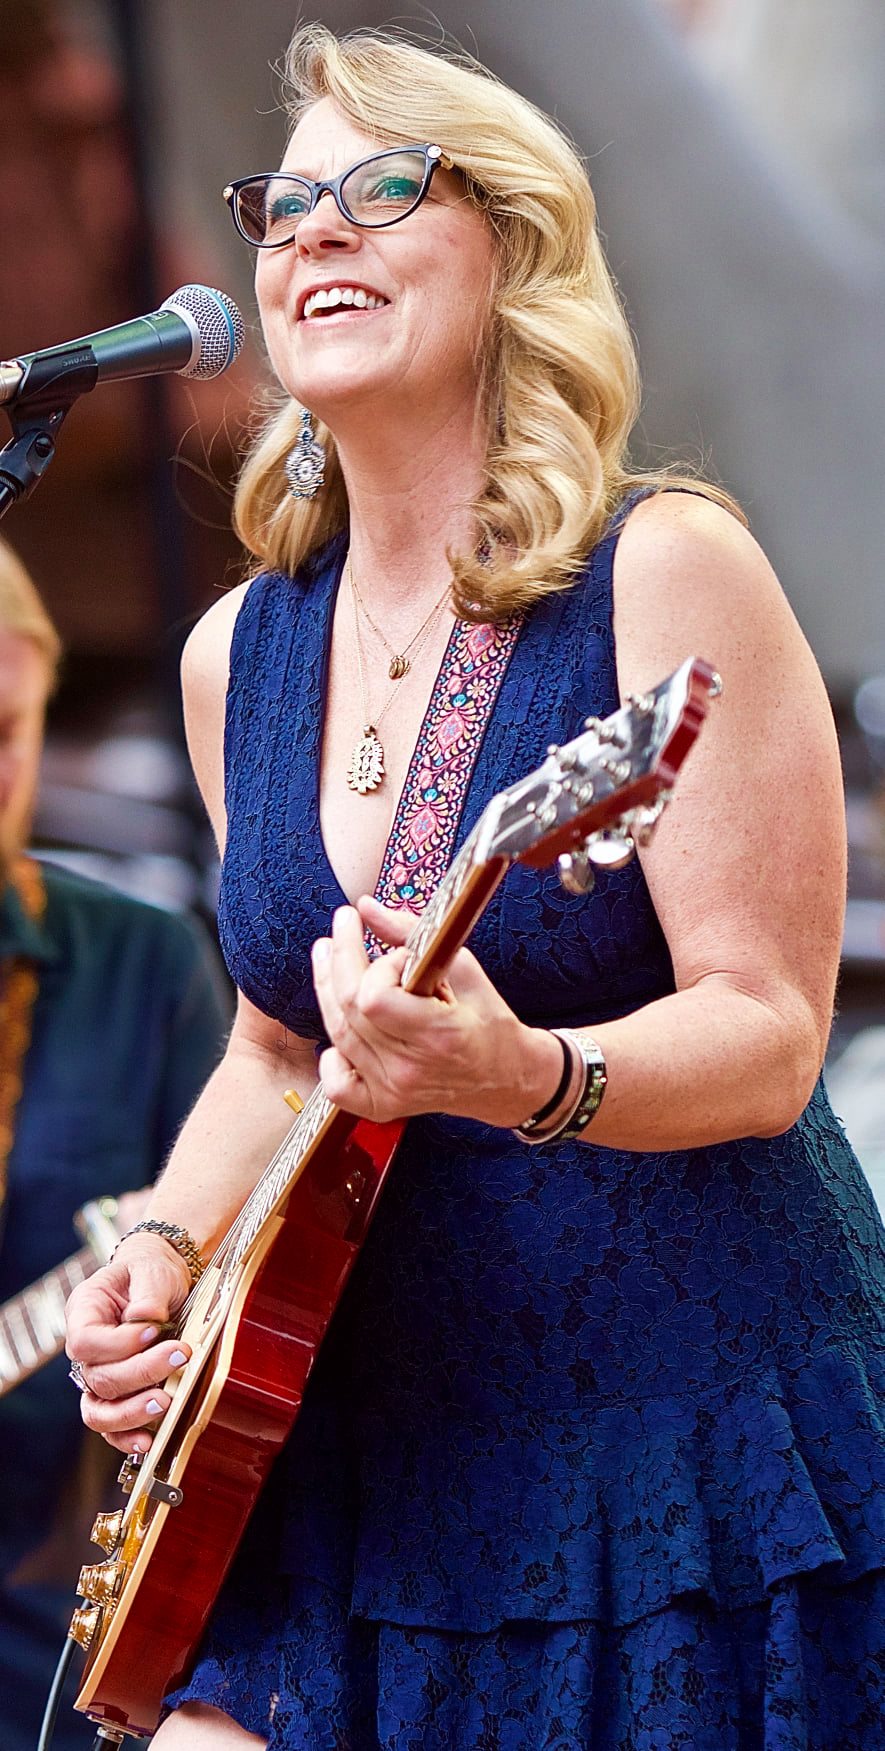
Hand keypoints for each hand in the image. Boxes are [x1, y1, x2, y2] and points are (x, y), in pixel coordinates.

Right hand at [65, 1237, 192, 1454]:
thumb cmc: (150, 1273)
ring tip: (165, 1403)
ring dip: (132, 1412)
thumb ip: (148, 1293)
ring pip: (100, 1411)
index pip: (86, 1341)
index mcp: (84, 1313)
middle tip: (179, 1356)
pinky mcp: (118, 1396)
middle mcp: (86, 1351)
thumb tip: (147, 1318)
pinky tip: (149, 1441)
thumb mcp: (151, 1271)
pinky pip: (112, 1427)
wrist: (161, 1281)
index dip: (117, 1344)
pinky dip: (127, 1438)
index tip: (152, 1332)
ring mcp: (99, 1376)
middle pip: (99, 1378)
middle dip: (140, 1372)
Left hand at [310, 895, 561, 1127]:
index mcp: (439, 1036)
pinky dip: (331, 1057)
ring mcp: (394, 1091)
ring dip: (328, 989)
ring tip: (328, 955)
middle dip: (342, 958)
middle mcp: (411, 1069)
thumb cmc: (489, 1021)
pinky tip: (339, 1032)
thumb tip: (366, 907)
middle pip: (350, 1010)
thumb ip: (412, 935)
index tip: (398, 956)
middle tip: (342, 926)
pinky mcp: (384, 1105)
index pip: (376, 998)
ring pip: (338, 1035)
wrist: (506, 1078)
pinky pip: (337, 1085)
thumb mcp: (463, 968)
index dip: (379, 968)